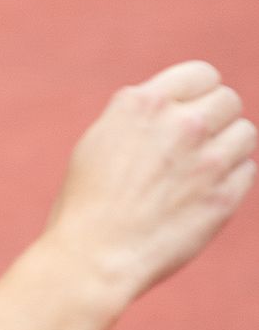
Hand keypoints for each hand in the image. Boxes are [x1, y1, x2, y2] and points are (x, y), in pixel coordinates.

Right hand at [45, 60, 255, 305]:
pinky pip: (247, 170)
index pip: (202, 74)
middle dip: (216, 118)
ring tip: (202, 168)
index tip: (188, 111)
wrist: (94, 255)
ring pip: (245, 133)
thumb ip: (141, 118)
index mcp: (142, 105)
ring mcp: (207, 160)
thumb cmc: (87, 202)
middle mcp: (180, 125)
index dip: (197, 92)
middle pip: (229, 100)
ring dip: (228, 146)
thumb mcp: (101, 141)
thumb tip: (176, 108)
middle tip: (195, 144)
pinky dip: (231, 179)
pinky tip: (202, 193)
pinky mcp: (225, 195)